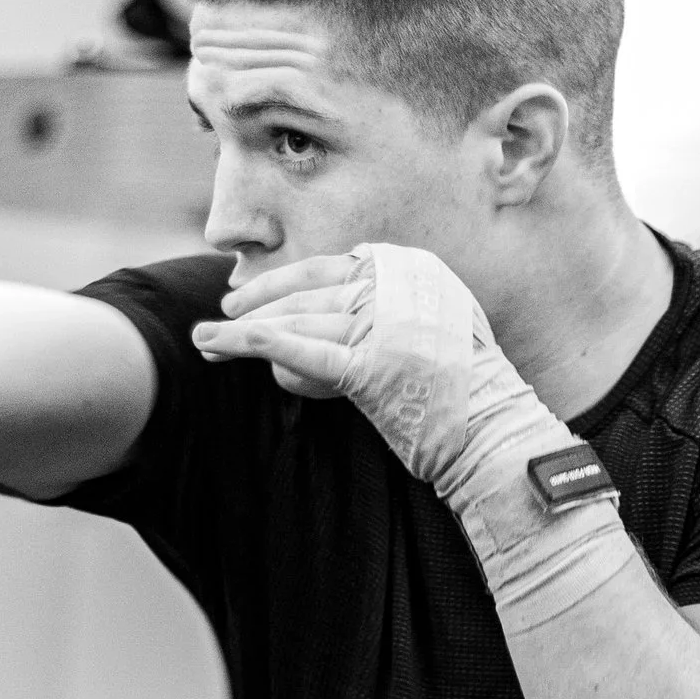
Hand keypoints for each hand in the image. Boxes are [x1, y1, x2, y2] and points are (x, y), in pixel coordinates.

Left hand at [193, 243, 487, 478]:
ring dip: (243, 330)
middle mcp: (396, 286)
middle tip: (217, 323)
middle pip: (306, 294)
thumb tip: (332, 306)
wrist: (494, 430)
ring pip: (298, 319)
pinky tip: (228, 340)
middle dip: (255, 308)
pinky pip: (305, 350)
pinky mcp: (373, 365)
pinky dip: (261, 342)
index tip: (245, 297)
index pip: (326, 268)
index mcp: (410, 268)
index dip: (279, 283)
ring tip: (206, 341)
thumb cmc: (462, 388)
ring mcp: (385, 324)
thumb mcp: (434, 323)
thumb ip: (389, 305)